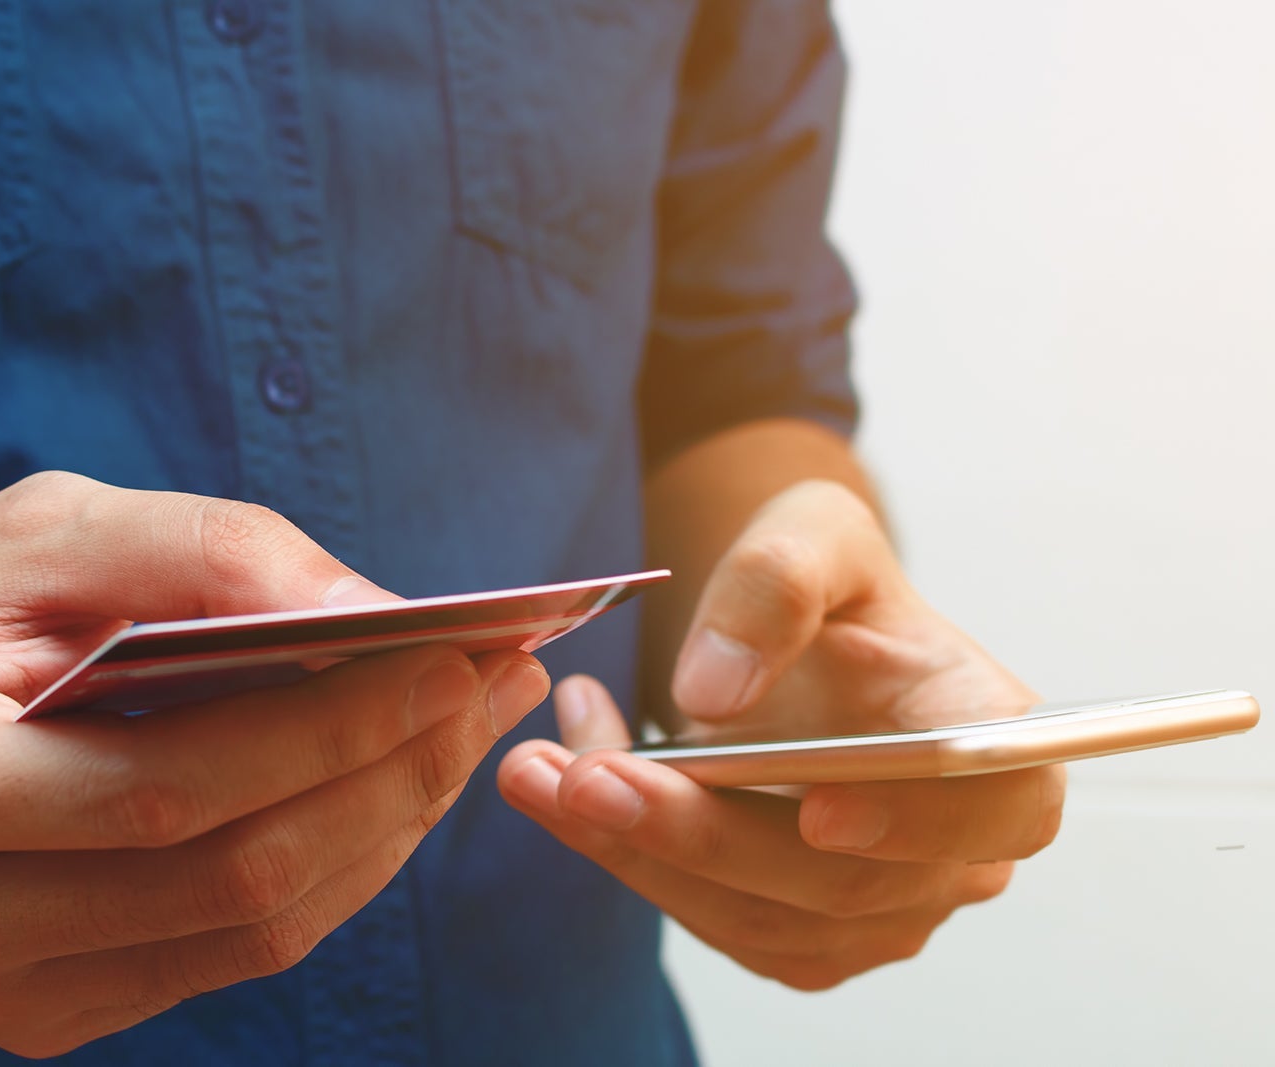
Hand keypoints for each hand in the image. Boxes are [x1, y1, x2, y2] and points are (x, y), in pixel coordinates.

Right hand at [0, 472, 549, 1054]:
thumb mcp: (52, 526)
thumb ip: (209, 553)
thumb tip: (379, 617)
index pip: (164, 787)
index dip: (329, 729)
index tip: (455, 658)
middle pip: (231, 875)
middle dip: (392, 776)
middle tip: (497, 686)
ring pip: (256, 930)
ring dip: (389, 825)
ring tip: (471, 724)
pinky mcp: (43, 1010)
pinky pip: (236, 953)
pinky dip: (338, 867)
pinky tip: (389, 783)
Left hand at [499, 480, 1061, 989]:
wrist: (787, 638)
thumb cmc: (826, 583)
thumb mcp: (811, 531)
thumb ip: (776, 582)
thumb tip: (716, 691)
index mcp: (990, 738)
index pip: (993, 806)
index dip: (916, 822)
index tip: (817, 814)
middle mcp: (953, 848)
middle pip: (838, 880)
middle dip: (699, 832)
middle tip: (586, 774)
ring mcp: (881, 907)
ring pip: (757, 914)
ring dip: (637, 849)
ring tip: (538, 771)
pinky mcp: (801, 932)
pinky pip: (713, 921)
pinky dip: (631, 861)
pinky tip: (564, 793)